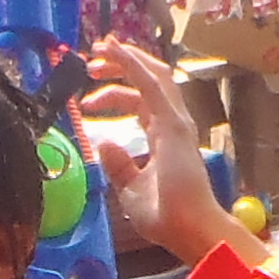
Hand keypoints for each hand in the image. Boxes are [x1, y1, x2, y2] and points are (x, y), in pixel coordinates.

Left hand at [76, 36, 227, 256]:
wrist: (187, 228)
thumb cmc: (165, 216)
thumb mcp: (130, 189)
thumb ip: (119, 165)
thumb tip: (104, 143)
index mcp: (164, 137)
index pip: (142, 102)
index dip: (118, 91)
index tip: (91, 94)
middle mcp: (172, 124)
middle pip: (148, 81)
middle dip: (121, 67)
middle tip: (92, 63)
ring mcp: (175, 122)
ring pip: (154, 75)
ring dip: (127, 58)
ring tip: (100, 50)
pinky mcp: (173, 124)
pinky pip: (151, 84)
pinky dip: (133, 64)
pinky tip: (115, 50)